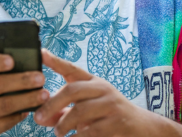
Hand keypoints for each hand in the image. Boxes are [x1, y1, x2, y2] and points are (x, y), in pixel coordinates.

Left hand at [34, 50, 181, 136]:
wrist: (143, 127)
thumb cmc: (108, 117)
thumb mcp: (87, 110)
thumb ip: (63, 112)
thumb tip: (41, 117)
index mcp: (94, 82)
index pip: (72, 69)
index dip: (56, 61)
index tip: (41, 53)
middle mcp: (102, 89)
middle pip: (72, 90)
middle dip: (52, 104)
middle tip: (38, 118)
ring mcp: (111, 105)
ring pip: (80, 111)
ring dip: (64, 124)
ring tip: (59, 133)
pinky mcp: (118, 122)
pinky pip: (92, 130)